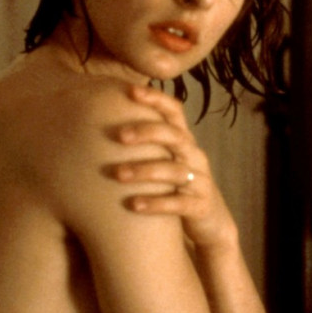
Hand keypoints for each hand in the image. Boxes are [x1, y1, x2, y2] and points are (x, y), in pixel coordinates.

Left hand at [112, 85, 231, 248]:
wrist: (210, 221)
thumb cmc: (176, 186)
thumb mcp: (166, 160)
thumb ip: (146, 143)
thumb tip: (101, 123)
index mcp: (184, 142)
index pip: (174, 112)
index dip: (156, 99)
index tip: (130, 91)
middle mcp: (194, 157)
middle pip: (175, 136)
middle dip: (148, 132)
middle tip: (119, 135)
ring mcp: (200, 181)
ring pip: (175, 171)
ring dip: (145, 170)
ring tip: (118, 174)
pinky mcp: (200, 206)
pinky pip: (179, 203)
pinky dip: (156, 203)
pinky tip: (134, 205)